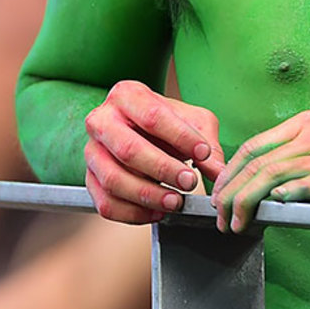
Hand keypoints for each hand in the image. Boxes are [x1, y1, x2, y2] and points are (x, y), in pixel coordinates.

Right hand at [84, 80, 224, 223]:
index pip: (153, 117)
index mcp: (127, 95)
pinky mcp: (89, 179)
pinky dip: (133, 213)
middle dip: (163, 170)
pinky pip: (105, 203)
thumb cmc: (170, 123)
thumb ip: (207, 142)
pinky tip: (157, 213)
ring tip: (176, 202)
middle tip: (189, 182)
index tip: (203, 153)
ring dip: (148, 196)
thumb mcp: (194, 121)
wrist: (144, 131)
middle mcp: (102, 120)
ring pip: (113, 179)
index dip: (180, 137)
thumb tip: (220, 171)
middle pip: (128, 150)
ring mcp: (91, 151)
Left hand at [210, 110, 309, 232]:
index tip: (217, 198)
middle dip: (232, 193)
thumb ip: (284, 166)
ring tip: (237, 224)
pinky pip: (309, 184)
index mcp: (306, 124)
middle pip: (260, 161)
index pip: (253, 146)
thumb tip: (241, 189)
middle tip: (222, 218)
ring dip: (249, 202)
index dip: (229, 174)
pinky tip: (274, 207)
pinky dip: (287, 195)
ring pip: (275, 174)